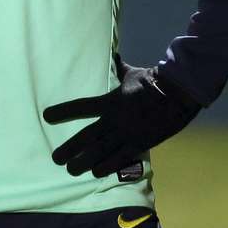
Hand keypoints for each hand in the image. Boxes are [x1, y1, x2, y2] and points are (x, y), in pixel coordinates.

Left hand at [43, 57, 201, 177]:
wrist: (180, 94)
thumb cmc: (155, 81)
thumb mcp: (133, 73)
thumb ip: (118, 68)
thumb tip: (112, 55)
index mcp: (110, 100)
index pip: (81, 107)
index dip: (63, 112)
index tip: (47, 117)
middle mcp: (115, 120)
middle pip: (86, 137)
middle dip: (69, 148)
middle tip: (55, 158)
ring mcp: (127, 134)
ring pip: (100, 152)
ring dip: (83, 162)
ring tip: (70, 170)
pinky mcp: (141, 144)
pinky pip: (121, 158)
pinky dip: (107, 166)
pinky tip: (95, 173)